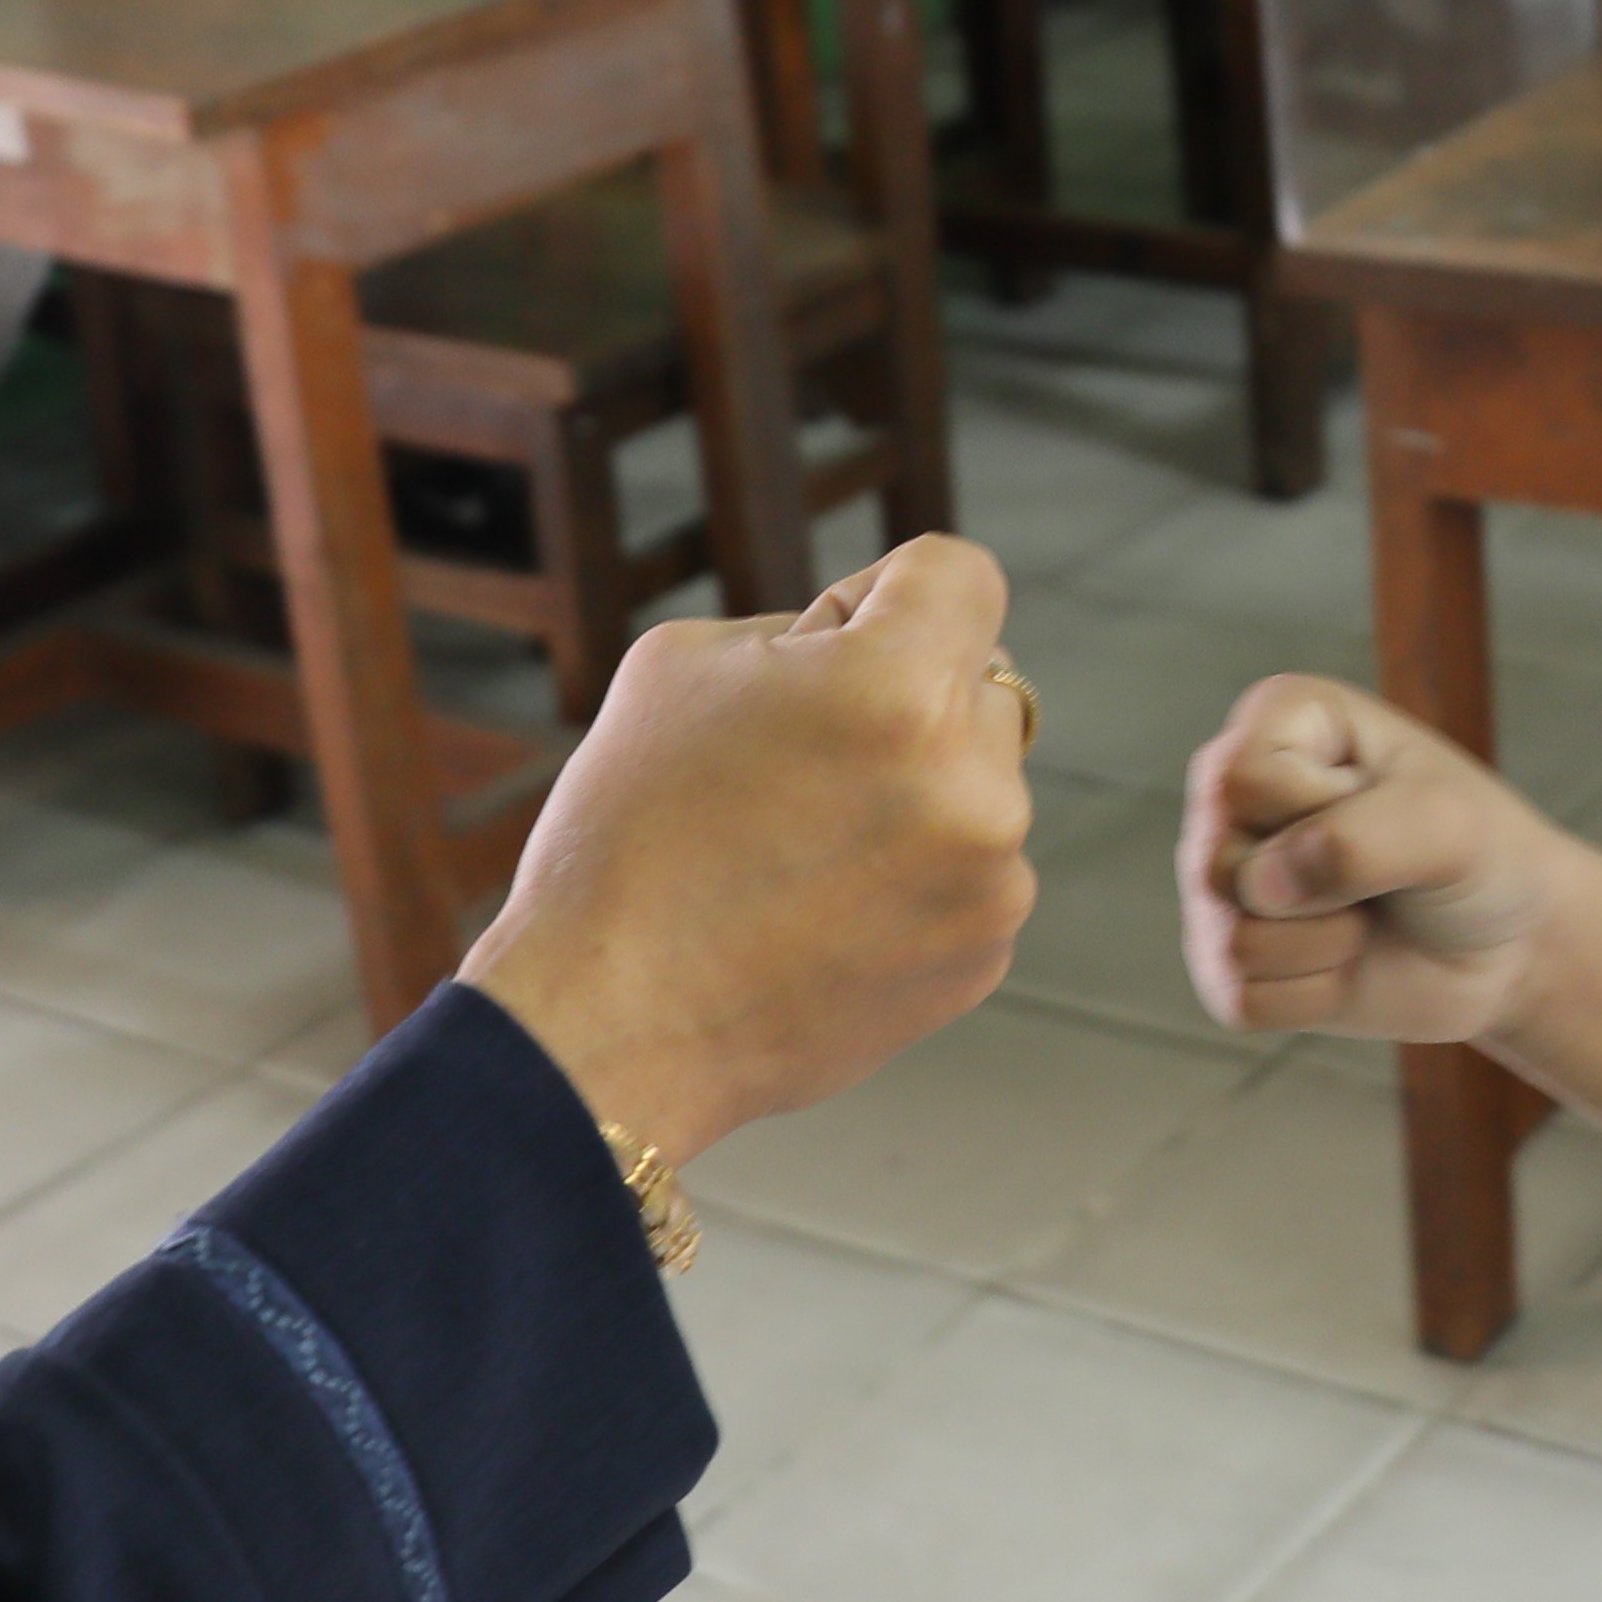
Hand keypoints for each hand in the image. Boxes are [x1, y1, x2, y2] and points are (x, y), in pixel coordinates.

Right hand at [464, 535, 1032, 1160]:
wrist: (610, 1025)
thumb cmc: (629, 832)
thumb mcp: (688, 664)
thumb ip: (811, 628)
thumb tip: (883, 635)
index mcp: (900, 688)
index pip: (961, 576)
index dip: (889, 594)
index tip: (834, 644)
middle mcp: (974, 784)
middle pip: (977, 682)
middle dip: (905, 697)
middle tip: (795, 759)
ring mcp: (992, 882)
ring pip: (976, 783)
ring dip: (915, 790)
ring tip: (795, 849)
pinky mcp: (984, 956)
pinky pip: (970, 872)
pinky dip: (914, 876)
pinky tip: (818, 912)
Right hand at [1181, 674, 1588, 1046]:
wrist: (1511, 944)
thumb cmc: (1480, 856)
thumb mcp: (1447, 824)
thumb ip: (1356, 839)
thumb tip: (1263, 888)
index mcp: (1278, 721)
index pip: (1240, 780)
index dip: (1317, 811)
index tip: (1382, 802)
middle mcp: (1232, 796)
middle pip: (1219, 864)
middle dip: (1328, 889)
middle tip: (1382, 872)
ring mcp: (1223, 883)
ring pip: (1233, 941)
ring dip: (1328, 945)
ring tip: (1366, 915)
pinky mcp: (1228, 964)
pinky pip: (1242, 999)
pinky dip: (1315, 994)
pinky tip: (1349, 961)